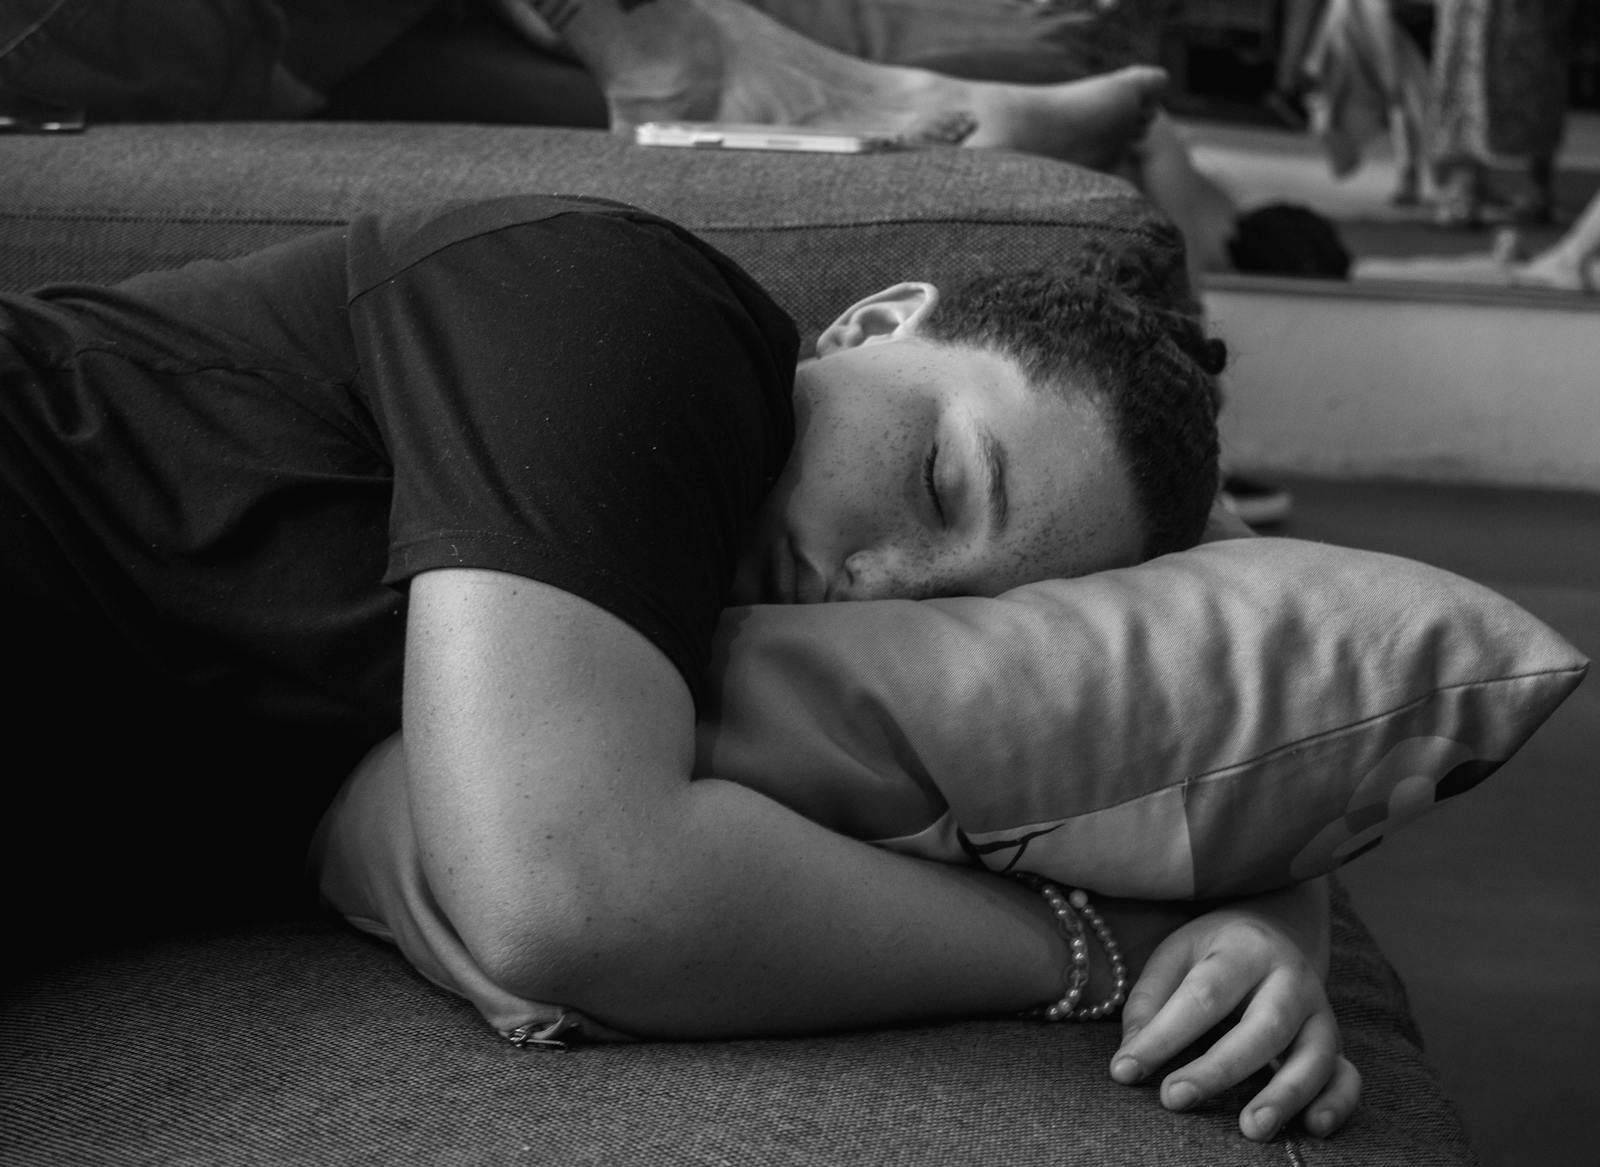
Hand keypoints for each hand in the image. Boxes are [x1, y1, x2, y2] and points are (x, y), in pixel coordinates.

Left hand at [1107, 883, 1361, 1141]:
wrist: (1272, 933)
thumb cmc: (1211, 954)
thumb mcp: (1174, 958)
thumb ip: (1149, 1005)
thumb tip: (1129, 1062)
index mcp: (1243, 948)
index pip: (1202, 995)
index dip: (1163, 1036)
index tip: (1124, 1071)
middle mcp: (1291, 978)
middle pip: (1263, 1027)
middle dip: (1218, 1069)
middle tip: (1174, 1099)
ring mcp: (1320, 1013)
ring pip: (1314, 1056)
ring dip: (1285, 1095)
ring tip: (1251, 1128)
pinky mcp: (1336, 1044)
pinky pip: (1348, 1077)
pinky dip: (1337, 1104)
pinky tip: (1312, 1128)